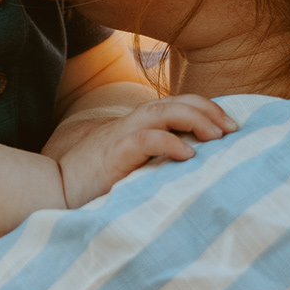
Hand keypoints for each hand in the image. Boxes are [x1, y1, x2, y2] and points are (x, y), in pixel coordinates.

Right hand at [51, 95, 233, 209]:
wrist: (56, 188)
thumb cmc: (98, 181)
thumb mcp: (136, 165)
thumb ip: (160, 158)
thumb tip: (199, 166)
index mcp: (140, 124)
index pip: (179, 103)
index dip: (207, 109)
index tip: (232, 127)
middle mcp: (133, 122)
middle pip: (177, 101)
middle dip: (209, 111)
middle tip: (233, 129)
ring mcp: (122, 135)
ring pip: (164, 112)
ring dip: (195, 120)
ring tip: (217, 137)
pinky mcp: (114, 154)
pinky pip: (146, 139)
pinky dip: (169, 143)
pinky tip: (188, 156)